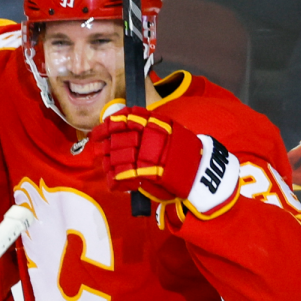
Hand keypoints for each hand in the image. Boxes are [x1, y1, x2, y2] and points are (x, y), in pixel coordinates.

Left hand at [92, 105, 240, 217]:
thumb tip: (120, 130)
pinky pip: (123, 175)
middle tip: (99, 151)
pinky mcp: (150, 173)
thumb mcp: (170, 131)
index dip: (107, 125)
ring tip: (107, 166)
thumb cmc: (184, 154)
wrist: (204, 172)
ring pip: (117, 156)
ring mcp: (150, 154)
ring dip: (109, 163)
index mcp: (157, 123)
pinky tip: (114, 181)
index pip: (125, 118)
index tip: (96, 132)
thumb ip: (148, 128)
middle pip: (118, 138)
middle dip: (106, 146)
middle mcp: (152, 135)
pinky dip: (115, 179)